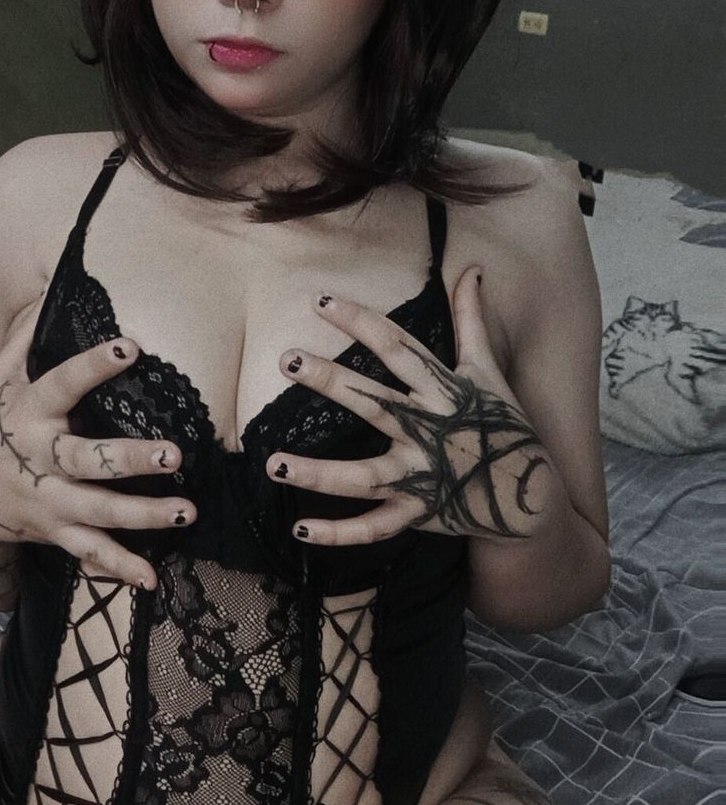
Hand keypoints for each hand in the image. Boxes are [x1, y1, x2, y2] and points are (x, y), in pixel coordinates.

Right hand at [0, 322, 195, 589]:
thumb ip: (27, 333)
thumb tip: (54, 283)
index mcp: (27, 411)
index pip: (61, 382)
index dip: (92, 366)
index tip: (129, 347)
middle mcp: (38, 458)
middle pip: (86, 459)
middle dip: (129, 458)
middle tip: (173, 454)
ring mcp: (46, 500)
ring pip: (97, 511)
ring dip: (142, 514)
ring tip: (187, 511)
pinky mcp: (52, 530)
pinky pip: (88, 552)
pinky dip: (119, 568)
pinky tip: (152, 578)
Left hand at [266, 267, 557, 546]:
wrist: (531, 497)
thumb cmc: (504, 425)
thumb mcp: (488, 370)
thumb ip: (472, 320)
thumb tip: (473, 270)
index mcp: (443, 390)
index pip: (396, 347)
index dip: (360, 321)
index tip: (319, 301)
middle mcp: (430, 431)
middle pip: (374, 402)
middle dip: (330, 380)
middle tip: (286, 359)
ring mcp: (423, 477)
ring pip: (365, 476)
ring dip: (318, 473)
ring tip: (272, 462)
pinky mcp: (419, 514)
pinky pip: (375, 528)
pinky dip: (340, 533)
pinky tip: (300, 529)